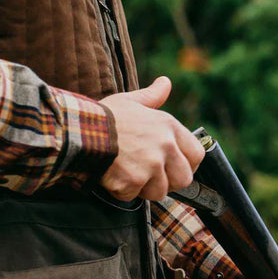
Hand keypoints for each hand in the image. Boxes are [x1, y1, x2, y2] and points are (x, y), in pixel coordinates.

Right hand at [99, 76, 203, 200]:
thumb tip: (166, 83)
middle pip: (183, 179)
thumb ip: (152, 96)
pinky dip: (121, 191)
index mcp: (169, 127)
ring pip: (159, 192)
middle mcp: (165, 146)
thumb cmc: (105, 116)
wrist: (80, 129)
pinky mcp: (134, 180)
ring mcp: (151, 165)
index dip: (187, 165)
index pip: (197, 155)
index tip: (173, 168)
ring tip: (127, 172)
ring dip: (143, 188)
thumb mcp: (131, 101)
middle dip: (167, 181)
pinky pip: (134, 196)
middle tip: (149, 176)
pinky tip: (112, 175)